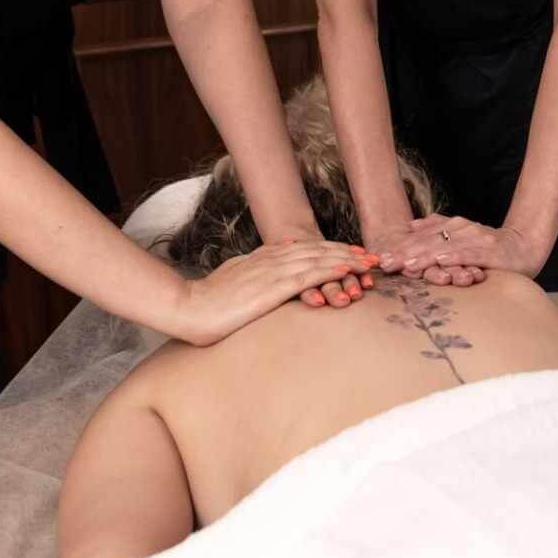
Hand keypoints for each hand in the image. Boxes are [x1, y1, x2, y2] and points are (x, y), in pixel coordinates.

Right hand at [175, 238, 379, 345]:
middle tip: (369, 255)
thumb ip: (252, 273)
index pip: (302, 249)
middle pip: (315, 251)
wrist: (188, 308)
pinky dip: (329, 270)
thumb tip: (266, 270)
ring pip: (316, 260)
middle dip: (344, 252)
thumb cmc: (206, 302)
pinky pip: (307, 276)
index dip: (327, 250)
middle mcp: (270, 260)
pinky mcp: (271, 288)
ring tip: (367, 261)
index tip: (348, 252)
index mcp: (261, 259)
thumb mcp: (232, 281)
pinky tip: (346, 270)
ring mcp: (272, 272)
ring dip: (344, 259)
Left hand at [375, 214, 546, 279]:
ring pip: (445, 247)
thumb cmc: (488, 247)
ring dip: (424, 255)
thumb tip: (412, 226)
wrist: (524, 246)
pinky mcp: (489, 250)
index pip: (421, 237)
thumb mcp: (460, 237)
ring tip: (407, 263)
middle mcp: (461, 229)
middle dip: (405, 253)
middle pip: (428, 241)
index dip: (400, 247)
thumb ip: (438, 229)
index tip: (381, 257)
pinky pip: (469, 254)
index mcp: (451, 226)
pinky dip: (454, 257)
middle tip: (386, 263)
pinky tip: (441, 261)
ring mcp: (475, 239)